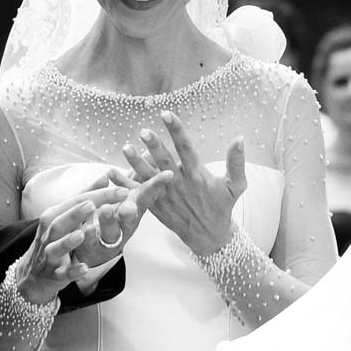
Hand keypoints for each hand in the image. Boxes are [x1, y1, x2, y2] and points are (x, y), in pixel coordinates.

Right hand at [17, 186, 128, 303]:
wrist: (33, 274)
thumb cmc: (54, 239)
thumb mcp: (66, 216)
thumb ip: (86, 196)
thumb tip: (106, 176)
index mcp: (54, 216)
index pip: (75, 202)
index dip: (98, 196)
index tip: (122, 191)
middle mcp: (49, 234)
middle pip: (61, 222)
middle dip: (76, 214)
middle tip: (93, 205)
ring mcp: (49, 256)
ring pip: (56, 247)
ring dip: (68, 241)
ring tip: (82, 233)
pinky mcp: (53, 276)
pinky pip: (62, 274)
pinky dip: (72, 271)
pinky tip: (84, 268)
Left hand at [72, 170, 172, 266]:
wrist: (95, 250)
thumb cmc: (112, 219)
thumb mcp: (121, 199)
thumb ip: (125, 181)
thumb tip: (140, 160)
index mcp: (133, 209)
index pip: (146, 195)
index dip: (156, 185)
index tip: (168, 174)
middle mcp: (125, 225)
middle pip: (132, 217)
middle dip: (134, 209)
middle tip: (132, 202)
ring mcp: (110, 238)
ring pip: (111, 231)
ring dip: (109, 220)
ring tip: (106, 209)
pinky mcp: (93, 247)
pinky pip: (91, 241)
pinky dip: (90, 235)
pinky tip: (87, 228)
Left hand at [122, 110, 245, 255]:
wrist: (209, 236)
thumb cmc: (222, 206)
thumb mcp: (236, 186)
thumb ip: (237, 162)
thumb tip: (240, 137)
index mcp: (197, 175)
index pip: (186, 148)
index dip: (176, 130)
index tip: (167, 114)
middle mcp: (179, 184)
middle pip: (164, 161)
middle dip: (154, 146)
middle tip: (143, 132)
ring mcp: (166, 195)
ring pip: (148, 177)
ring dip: (136, 163)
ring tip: (125, 149)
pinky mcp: (155, 206)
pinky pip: (138, 193)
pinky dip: (124, 184)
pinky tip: (110, 172)